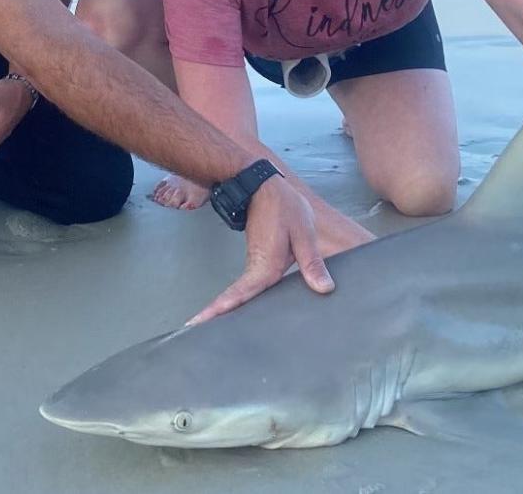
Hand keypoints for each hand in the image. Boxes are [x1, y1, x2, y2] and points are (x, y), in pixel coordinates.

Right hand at [188, 177, 334, 324]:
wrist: (264, 187)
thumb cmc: (284, 207)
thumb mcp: (304, 234)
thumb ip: (312, 263)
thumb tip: (325, 289)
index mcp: (266, 266)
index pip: (239, 294)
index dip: (220, 309)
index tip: (197, 323)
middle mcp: (256, 269)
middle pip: (234, 299)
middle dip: (217, 317)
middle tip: (198, 336)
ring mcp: (254, 264)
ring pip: (241, 293)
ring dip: (228, 310)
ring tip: (215, 331)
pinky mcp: (257, 260)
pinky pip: (248, 285)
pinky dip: (240, 299)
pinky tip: (245, 311)